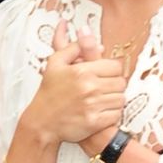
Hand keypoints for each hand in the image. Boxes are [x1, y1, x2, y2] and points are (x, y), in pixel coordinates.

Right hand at [21, 20, 125, 145]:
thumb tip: (94, 39)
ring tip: (102, 100)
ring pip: (120, 99)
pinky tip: (101, 112)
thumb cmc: (49, 94)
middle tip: (103, 88)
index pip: (116, 66)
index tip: (105, 75)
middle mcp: (90, 87)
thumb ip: (75, 47)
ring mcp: (93, 105)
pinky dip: (111, 114)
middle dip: (114, 85)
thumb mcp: (55, 63)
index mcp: (82, 71)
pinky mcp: (95, 122)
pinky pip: (116, 115)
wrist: (41, 122)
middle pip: (121, 82)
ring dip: (114, 99)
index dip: (112, 70)